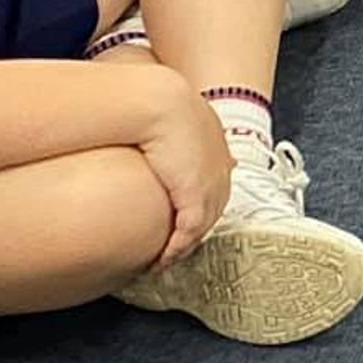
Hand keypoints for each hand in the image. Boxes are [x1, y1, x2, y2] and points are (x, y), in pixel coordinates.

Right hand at [135, 80, 230, 269]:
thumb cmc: (149, 103)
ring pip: (203, 223)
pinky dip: (176, 248)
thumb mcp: (163, 114)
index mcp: (214, 141)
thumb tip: (143, 133)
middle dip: (197, 227)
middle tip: (176, 246)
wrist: (156, 103)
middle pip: (214, 204)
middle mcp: (219, 162)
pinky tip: (162, 260)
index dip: (202, 198)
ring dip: (185, 244)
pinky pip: (189, 231)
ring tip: (166, 258)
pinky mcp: (196, 195)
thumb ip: (162, 127)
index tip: (187, 215)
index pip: (215, 177)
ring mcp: (212, 180)